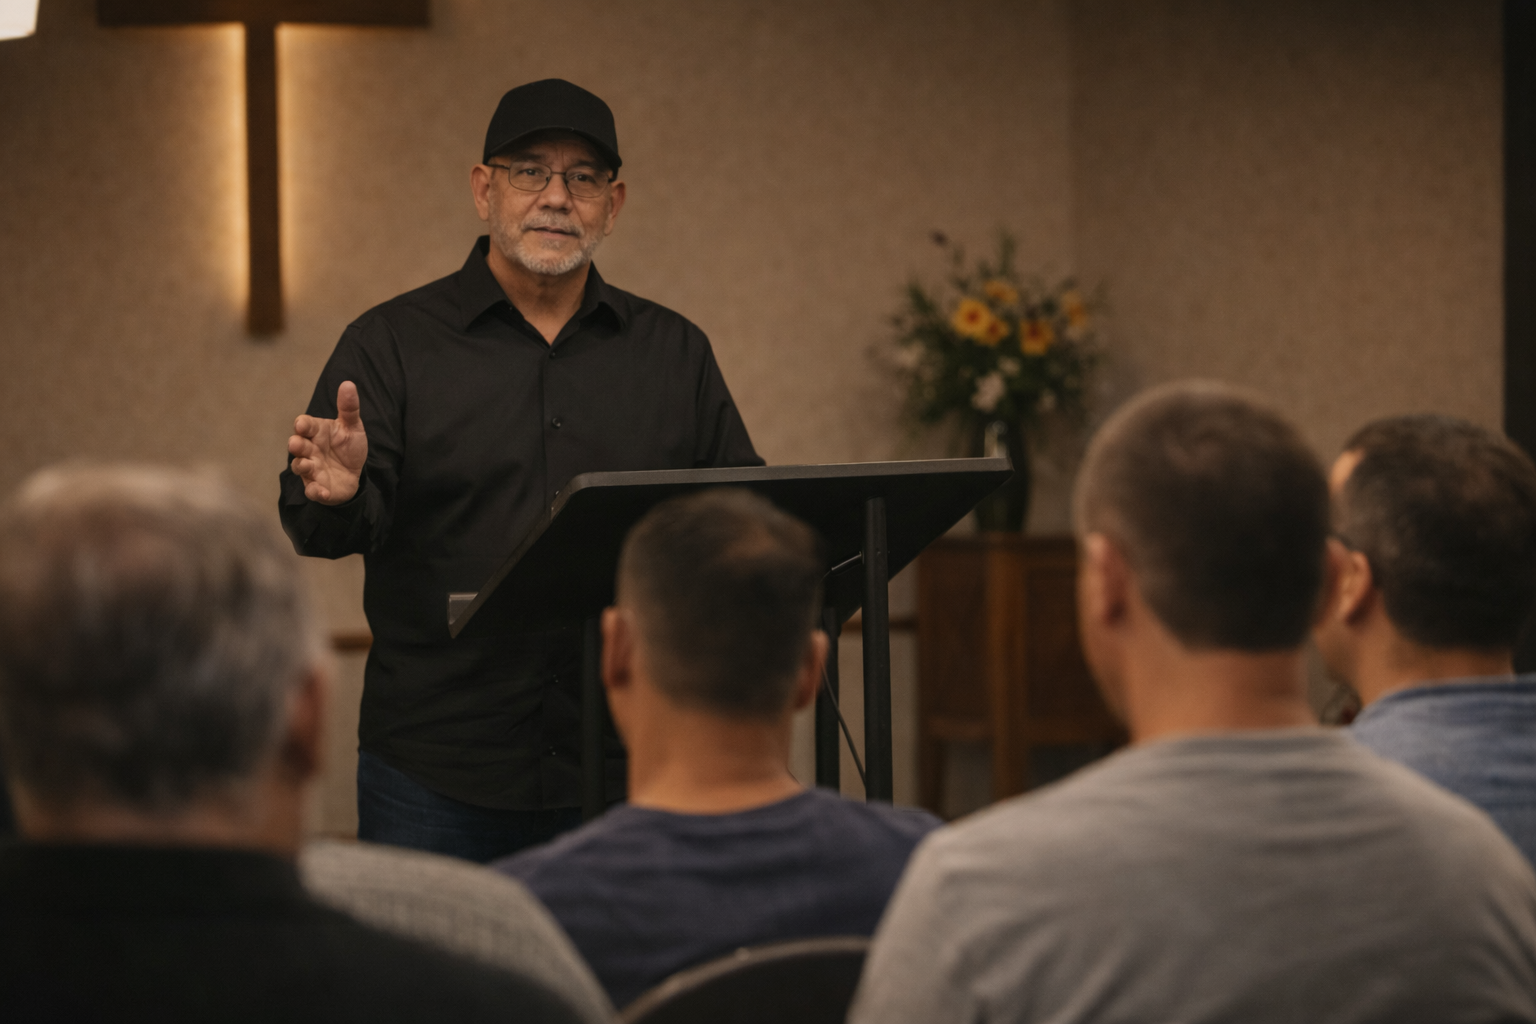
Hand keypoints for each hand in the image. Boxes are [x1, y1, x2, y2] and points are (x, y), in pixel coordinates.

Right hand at [288, 381, 367, 504]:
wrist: (355, 473)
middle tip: (298, 444)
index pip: (305, 425)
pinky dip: (316, 492)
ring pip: (300, 467)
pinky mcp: (317, 487)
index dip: (303, 425)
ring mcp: (311, 469)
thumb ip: (349, 408)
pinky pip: (312, 490)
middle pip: (297, 446)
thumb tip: (348, 383)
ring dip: (302, 466)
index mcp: (316, 432)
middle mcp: (310, 450)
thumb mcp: (352, 427)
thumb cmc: (348, 447)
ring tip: (309, 465)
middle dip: (296, 445)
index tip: (302, 424)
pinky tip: (322, 492)